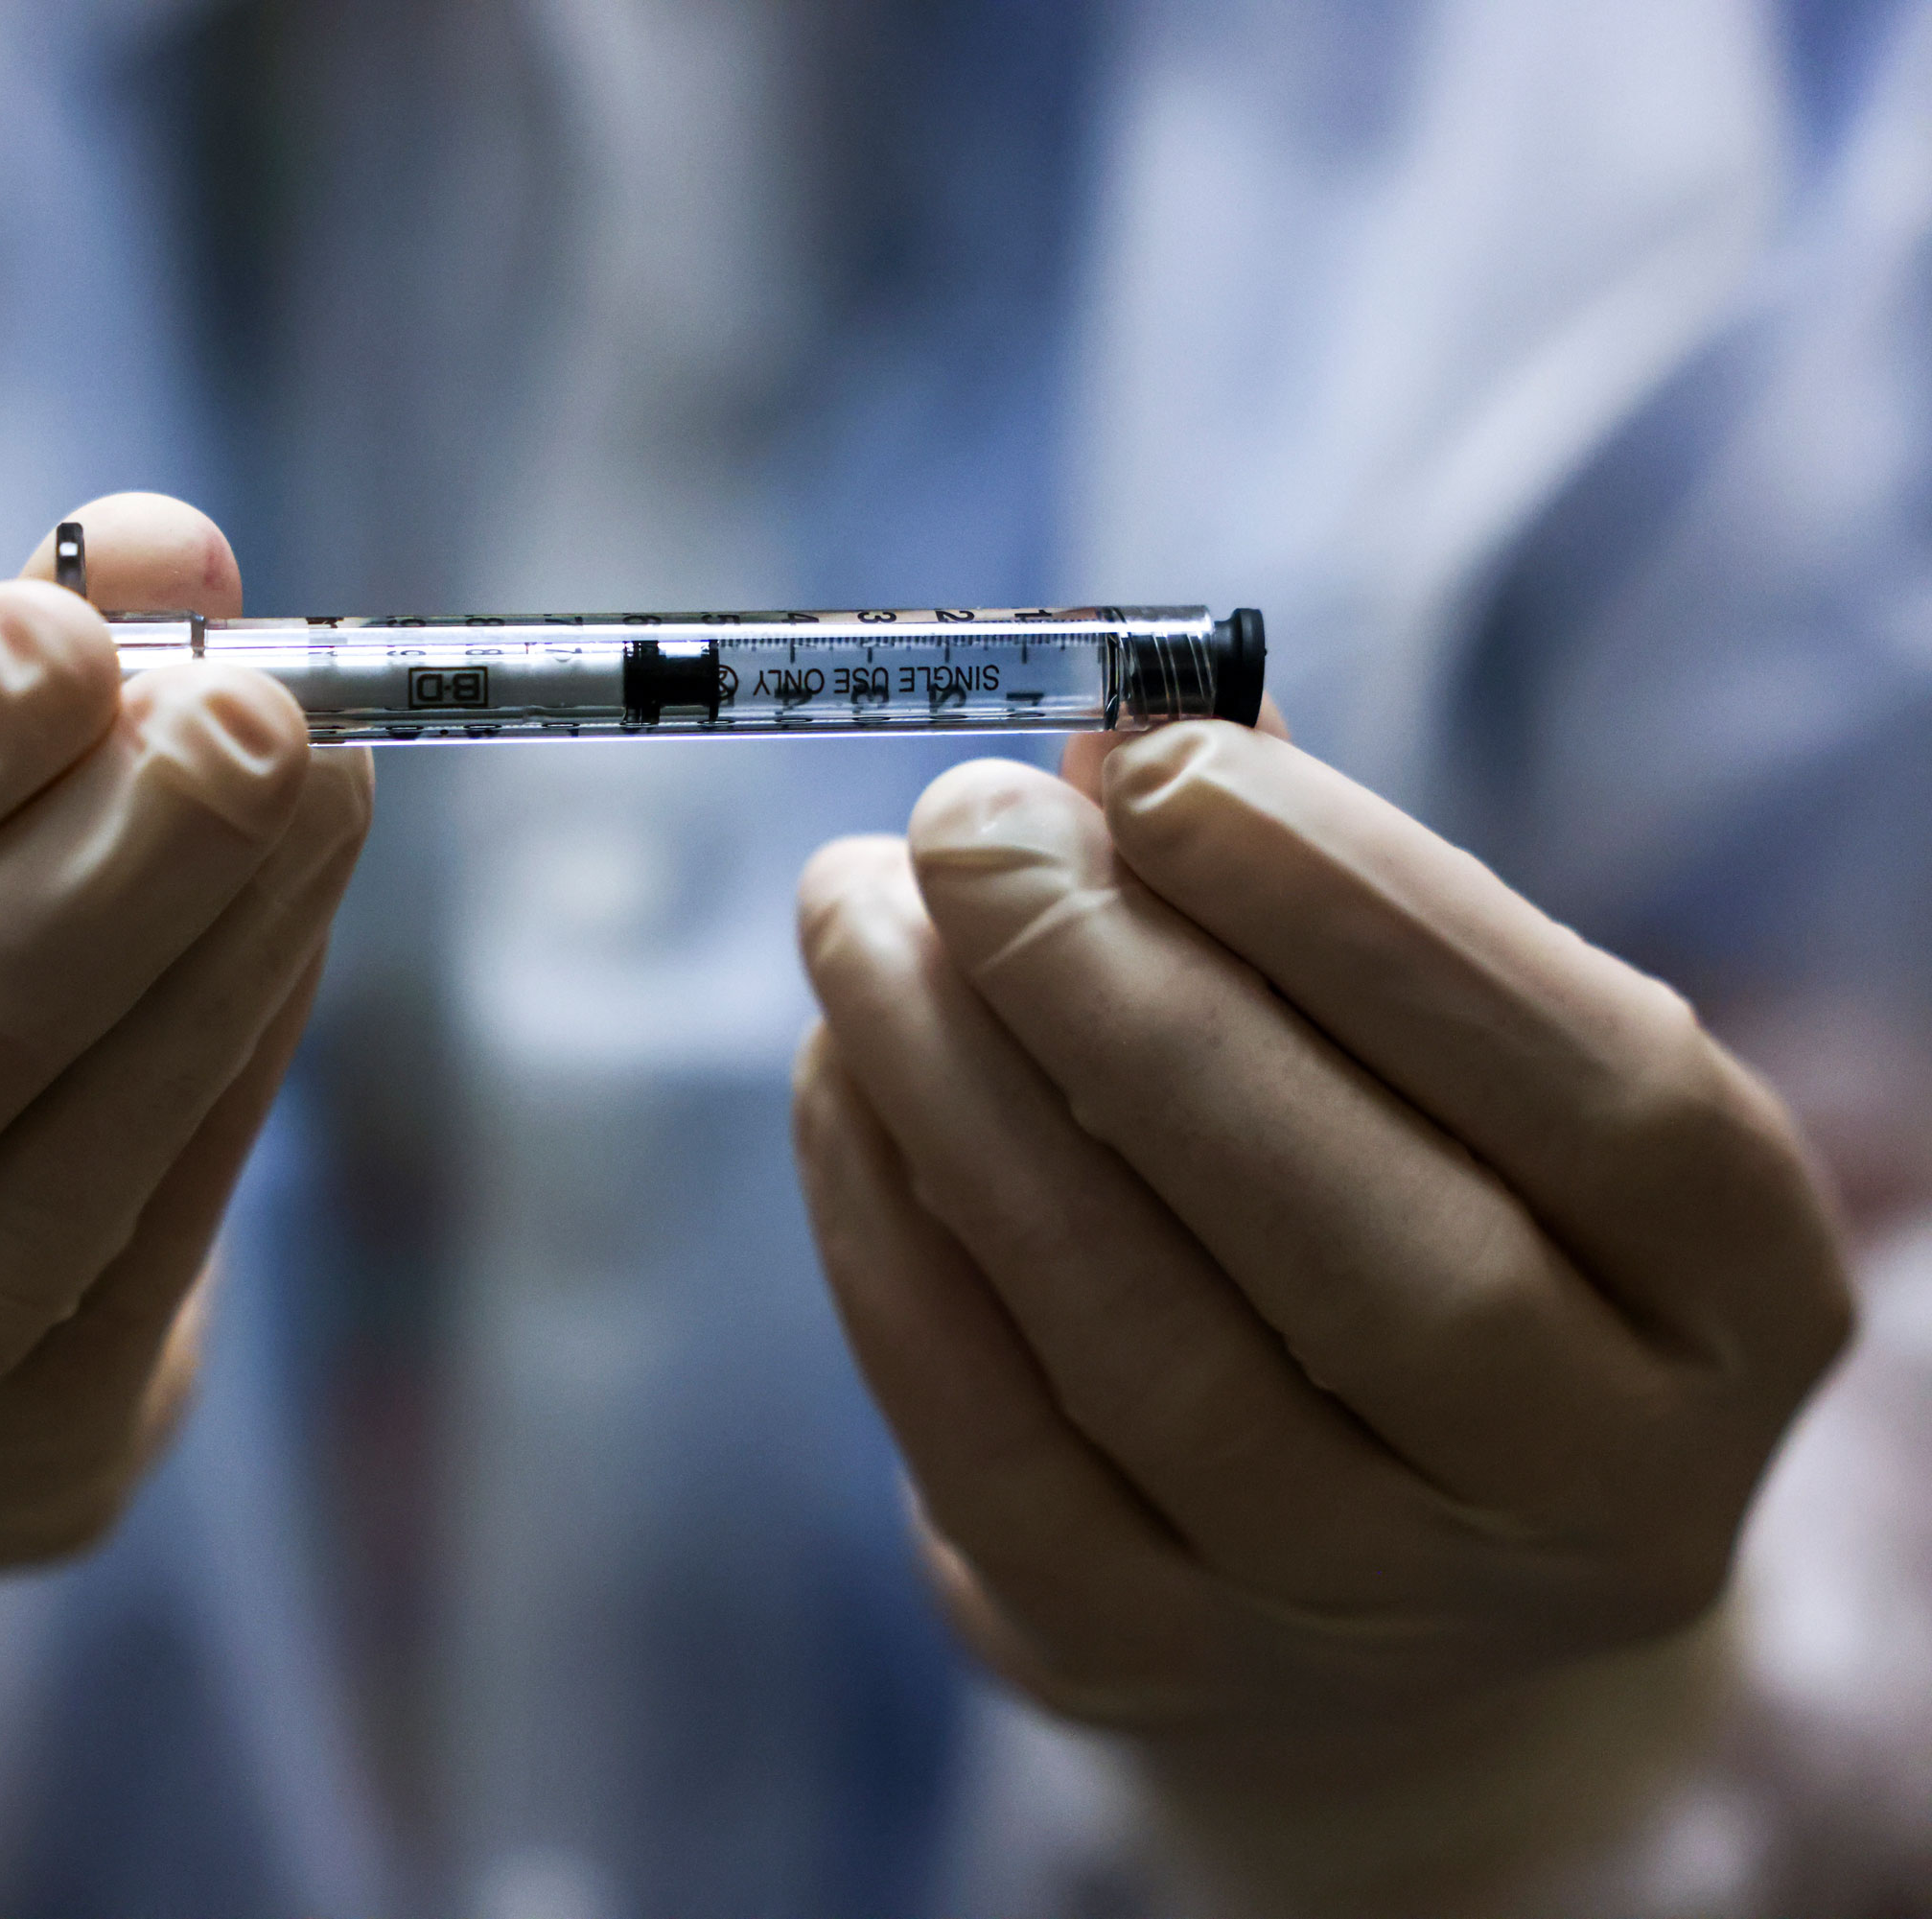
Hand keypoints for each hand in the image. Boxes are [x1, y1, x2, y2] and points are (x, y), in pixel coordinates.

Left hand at [793, 717, 1849, 1783]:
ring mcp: (1368, 1611)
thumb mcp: (1431, 1053)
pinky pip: (990, 1447)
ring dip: (966, 1100)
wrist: (1354, 1527)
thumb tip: (1110, 732)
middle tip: (965, 828)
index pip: (1600, 1097)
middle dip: (1131, 1005)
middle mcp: (1597, 1493)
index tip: (1156, 760)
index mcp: (1739, 1297)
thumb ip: (1312, 893)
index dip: (1367, 915)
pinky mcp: (1144, 1658)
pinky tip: (836, 1079)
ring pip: (1151, 1352)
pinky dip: (887, 1239)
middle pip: (1377, 1253)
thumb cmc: (1403, 1196)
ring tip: (856, 921)